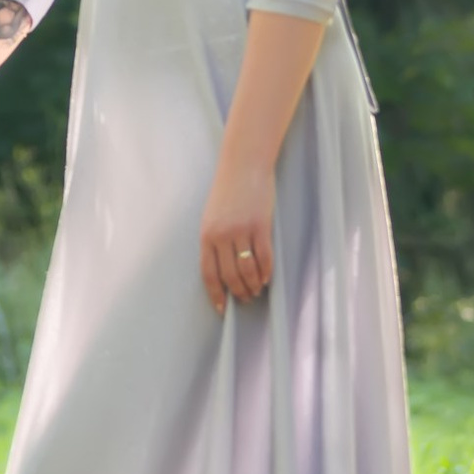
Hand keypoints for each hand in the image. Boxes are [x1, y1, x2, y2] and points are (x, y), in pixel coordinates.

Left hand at [199, 157, 273, 316]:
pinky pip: (264, 257)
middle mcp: (222, 235)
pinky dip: (266, 272)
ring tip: (256, 291)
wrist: (244, 165)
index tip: (222, 308)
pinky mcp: (261, 226)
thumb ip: (214, 241)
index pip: (209, 273)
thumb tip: (221, 269)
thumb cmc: (228, 191)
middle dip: (238, 292)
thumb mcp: (212, 216)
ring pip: (248, 270)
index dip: (216, 294)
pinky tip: (267, 278)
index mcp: (206, 234)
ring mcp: (242, 231)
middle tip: (245, 300)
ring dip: (253, 285)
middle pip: (230, 276)